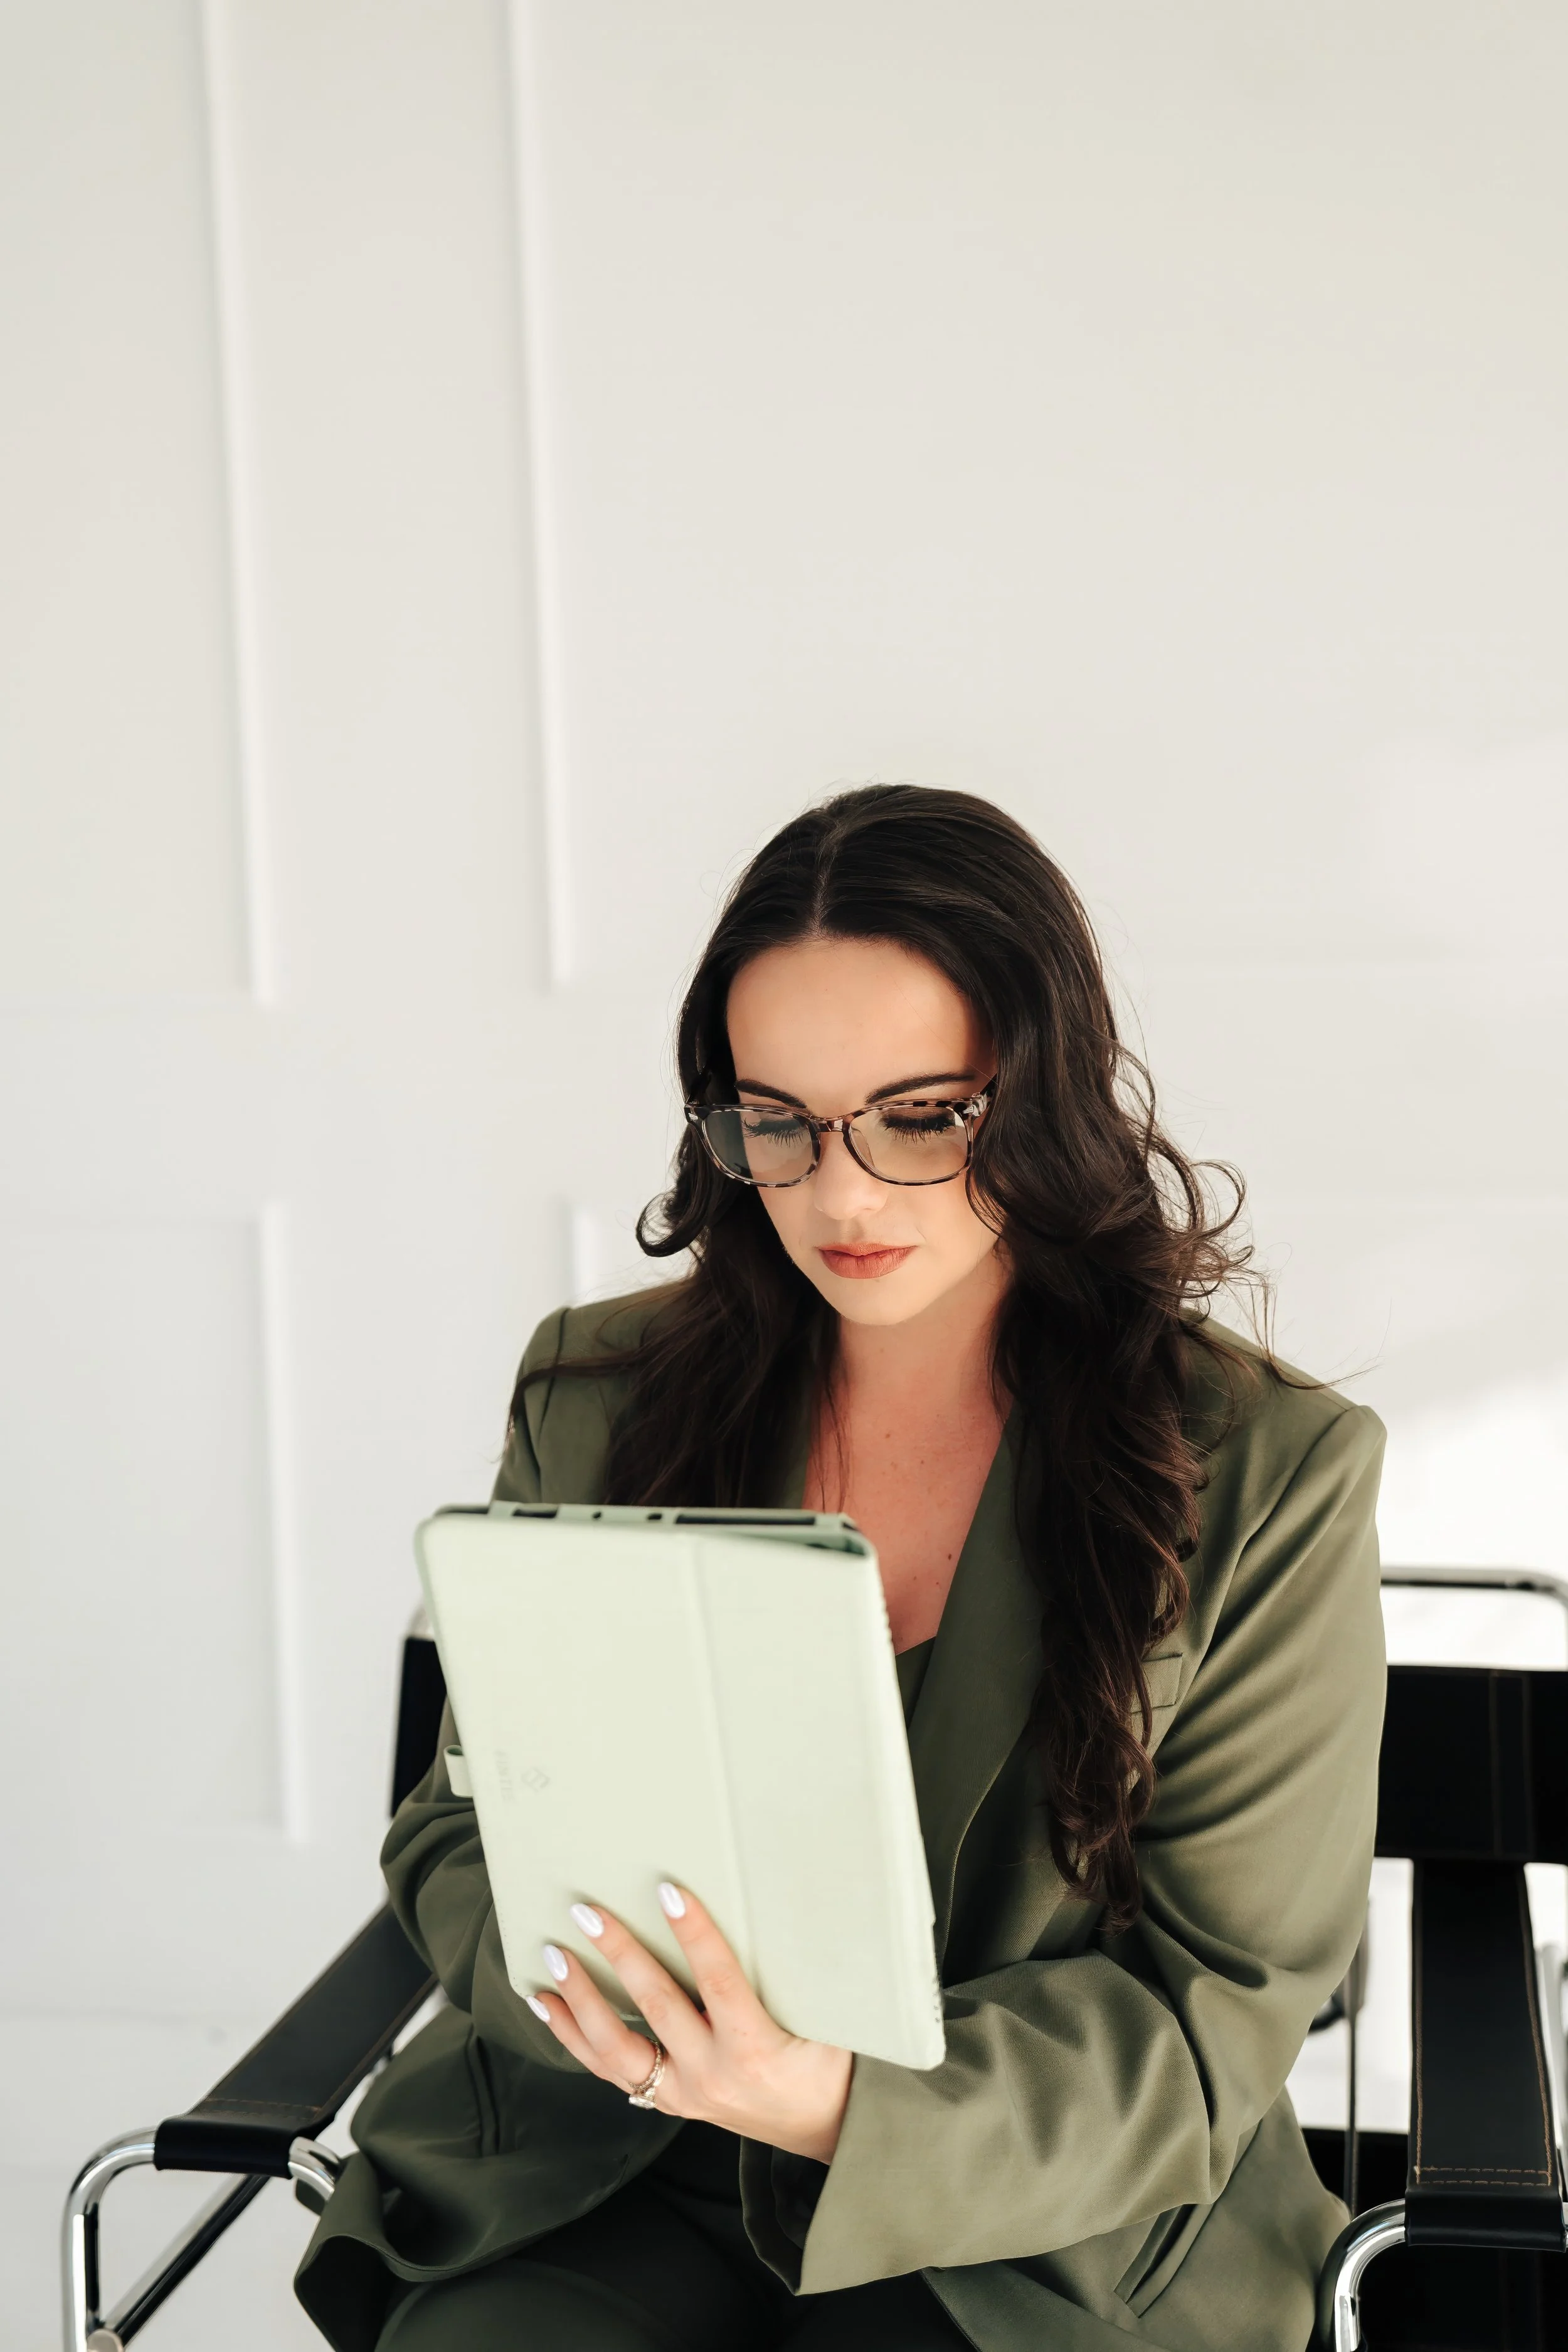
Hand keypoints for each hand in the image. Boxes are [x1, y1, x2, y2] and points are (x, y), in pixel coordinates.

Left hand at [525, 1882, 852, 2162]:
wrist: (825, 2129)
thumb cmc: (829, 2063)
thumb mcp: (827, 2018)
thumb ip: (798, 1972)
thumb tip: (783, 1900)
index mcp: (756, 2049)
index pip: (719, 1981)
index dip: (695, 1935)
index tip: (670, 1891)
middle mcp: (712, 2074)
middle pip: (656, 2006)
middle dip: (619, 1954)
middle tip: (588, 1912)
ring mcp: (683, 2092)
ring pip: (617, 2048)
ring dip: (581, 2000)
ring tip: (554, 1958)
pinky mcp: (668, 2099)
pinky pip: (611, 2069)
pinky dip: (576, 2037)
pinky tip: (551, 2006)